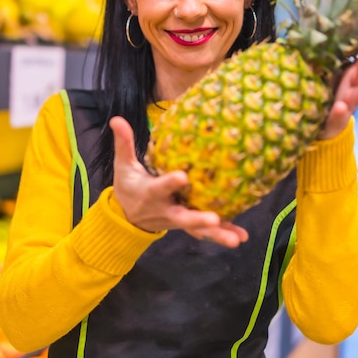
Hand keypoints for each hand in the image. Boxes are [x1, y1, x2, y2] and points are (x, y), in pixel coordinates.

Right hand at [109, 116, 248, 247]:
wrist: (127, 217)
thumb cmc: (128, 186)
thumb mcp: (123, 166)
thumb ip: (124, 144)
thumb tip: (116, 118)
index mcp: (151, 193)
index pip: (160, 188)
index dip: (171, 183)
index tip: (183, 177)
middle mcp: (165, 210)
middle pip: (183, 217)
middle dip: (198, 219)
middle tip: (214, 219)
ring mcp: (177, 220)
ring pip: (197, 229)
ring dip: (217, 233)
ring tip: (236, 239)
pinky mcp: (186, 226)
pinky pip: (204, 232)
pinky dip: (222, 234)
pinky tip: (240, 236)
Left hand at [319, 35, 357, 139]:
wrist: (325, 126)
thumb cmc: (331, 94)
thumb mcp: (335, 73)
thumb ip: (338, 56)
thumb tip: (334, 27)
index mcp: (353, 75)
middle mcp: (353, 88)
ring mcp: (346, 105)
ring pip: (355, 97)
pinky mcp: (335, 120)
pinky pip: (337, 116)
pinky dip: (340, 112)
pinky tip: (341, 107)